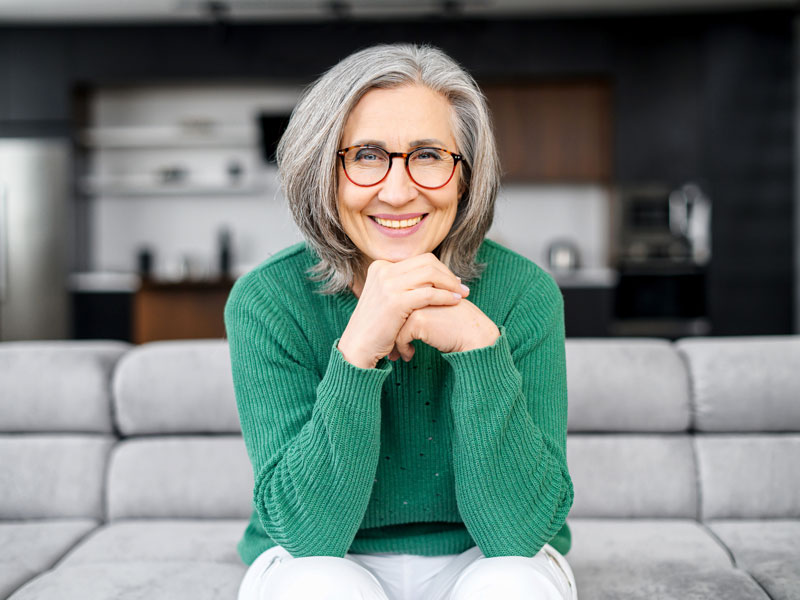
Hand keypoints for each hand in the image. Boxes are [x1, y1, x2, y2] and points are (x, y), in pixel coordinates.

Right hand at [337, 253, 468, 368]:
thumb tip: (433, 276)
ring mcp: (387, 284)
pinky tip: (455, 303)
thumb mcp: (387, 299)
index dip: (441, 269)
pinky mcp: (395, 301)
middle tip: (462, 288)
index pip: (419, 259)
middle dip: (448, 274)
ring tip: (462, 295)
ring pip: (430, 274)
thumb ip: (404, 285)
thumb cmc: (376, 328)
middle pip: (427, 262)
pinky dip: (445, 296)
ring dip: (450, 284)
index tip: (454, 282)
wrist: (358, 348)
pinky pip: (429, 293)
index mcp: (381, 267)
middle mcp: (383, 271)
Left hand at [392, 298, 500, 361]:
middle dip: (390, 331)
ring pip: (394, 324)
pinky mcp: (418, 319)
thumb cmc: (458, 324)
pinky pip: (401, 336)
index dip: (394, 319)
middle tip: (389, 347)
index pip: (398, 301)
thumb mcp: (437, 309)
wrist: (475, 336)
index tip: (392, 334)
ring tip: (395, 355)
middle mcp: (418, 290)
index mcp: (423, 284)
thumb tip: (398, 318)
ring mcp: (417, 303)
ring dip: (394, 342)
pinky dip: (402, 348)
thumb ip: (421, 305)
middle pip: (393, 311)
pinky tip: (409, 356)